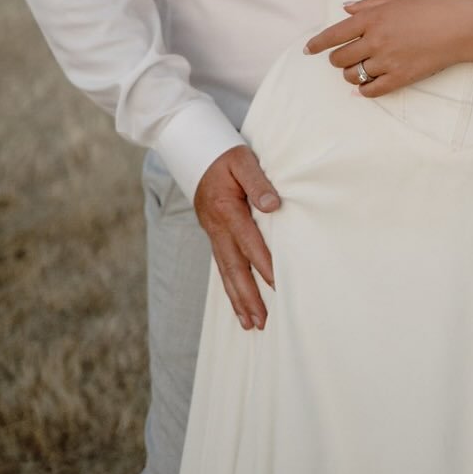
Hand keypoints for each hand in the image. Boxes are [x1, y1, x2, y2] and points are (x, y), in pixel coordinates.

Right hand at [193, 146, 280, 330]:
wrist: (193, 150)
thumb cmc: (223, 154)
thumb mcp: (242, 160)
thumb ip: (258, 182)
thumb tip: (273, 205)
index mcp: (226, 209)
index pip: (249, 242)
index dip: (264, 263)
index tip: (279, 284)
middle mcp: (217, 227)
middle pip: (234, 268)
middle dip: (248, 296)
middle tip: (261, 322)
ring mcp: (213, 233)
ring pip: (225, 272)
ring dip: (238, 299)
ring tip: (250, 324)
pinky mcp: (213, 234)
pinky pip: (221, 265)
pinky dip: (230, 286)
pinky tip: (239, 302)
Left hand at [304, 0, 468, 94]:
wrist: (463, 26)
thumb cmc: (433, 6)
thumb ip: (369, 4)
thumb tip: (345, 8)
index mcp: (372, 18)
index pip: (333, 34)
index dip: (317, 44)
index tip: (309, 50)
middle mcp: (375, 40)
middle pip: (340, 58)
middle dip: (338, 59)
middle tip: (346, 57)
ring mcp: (388, 61)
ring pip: (354, 76)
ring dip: (352, 74)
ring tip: (361, 69)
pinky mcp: (401, 78)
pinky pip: (372, 91)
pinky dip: (366, 90)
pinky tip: (369, 84)